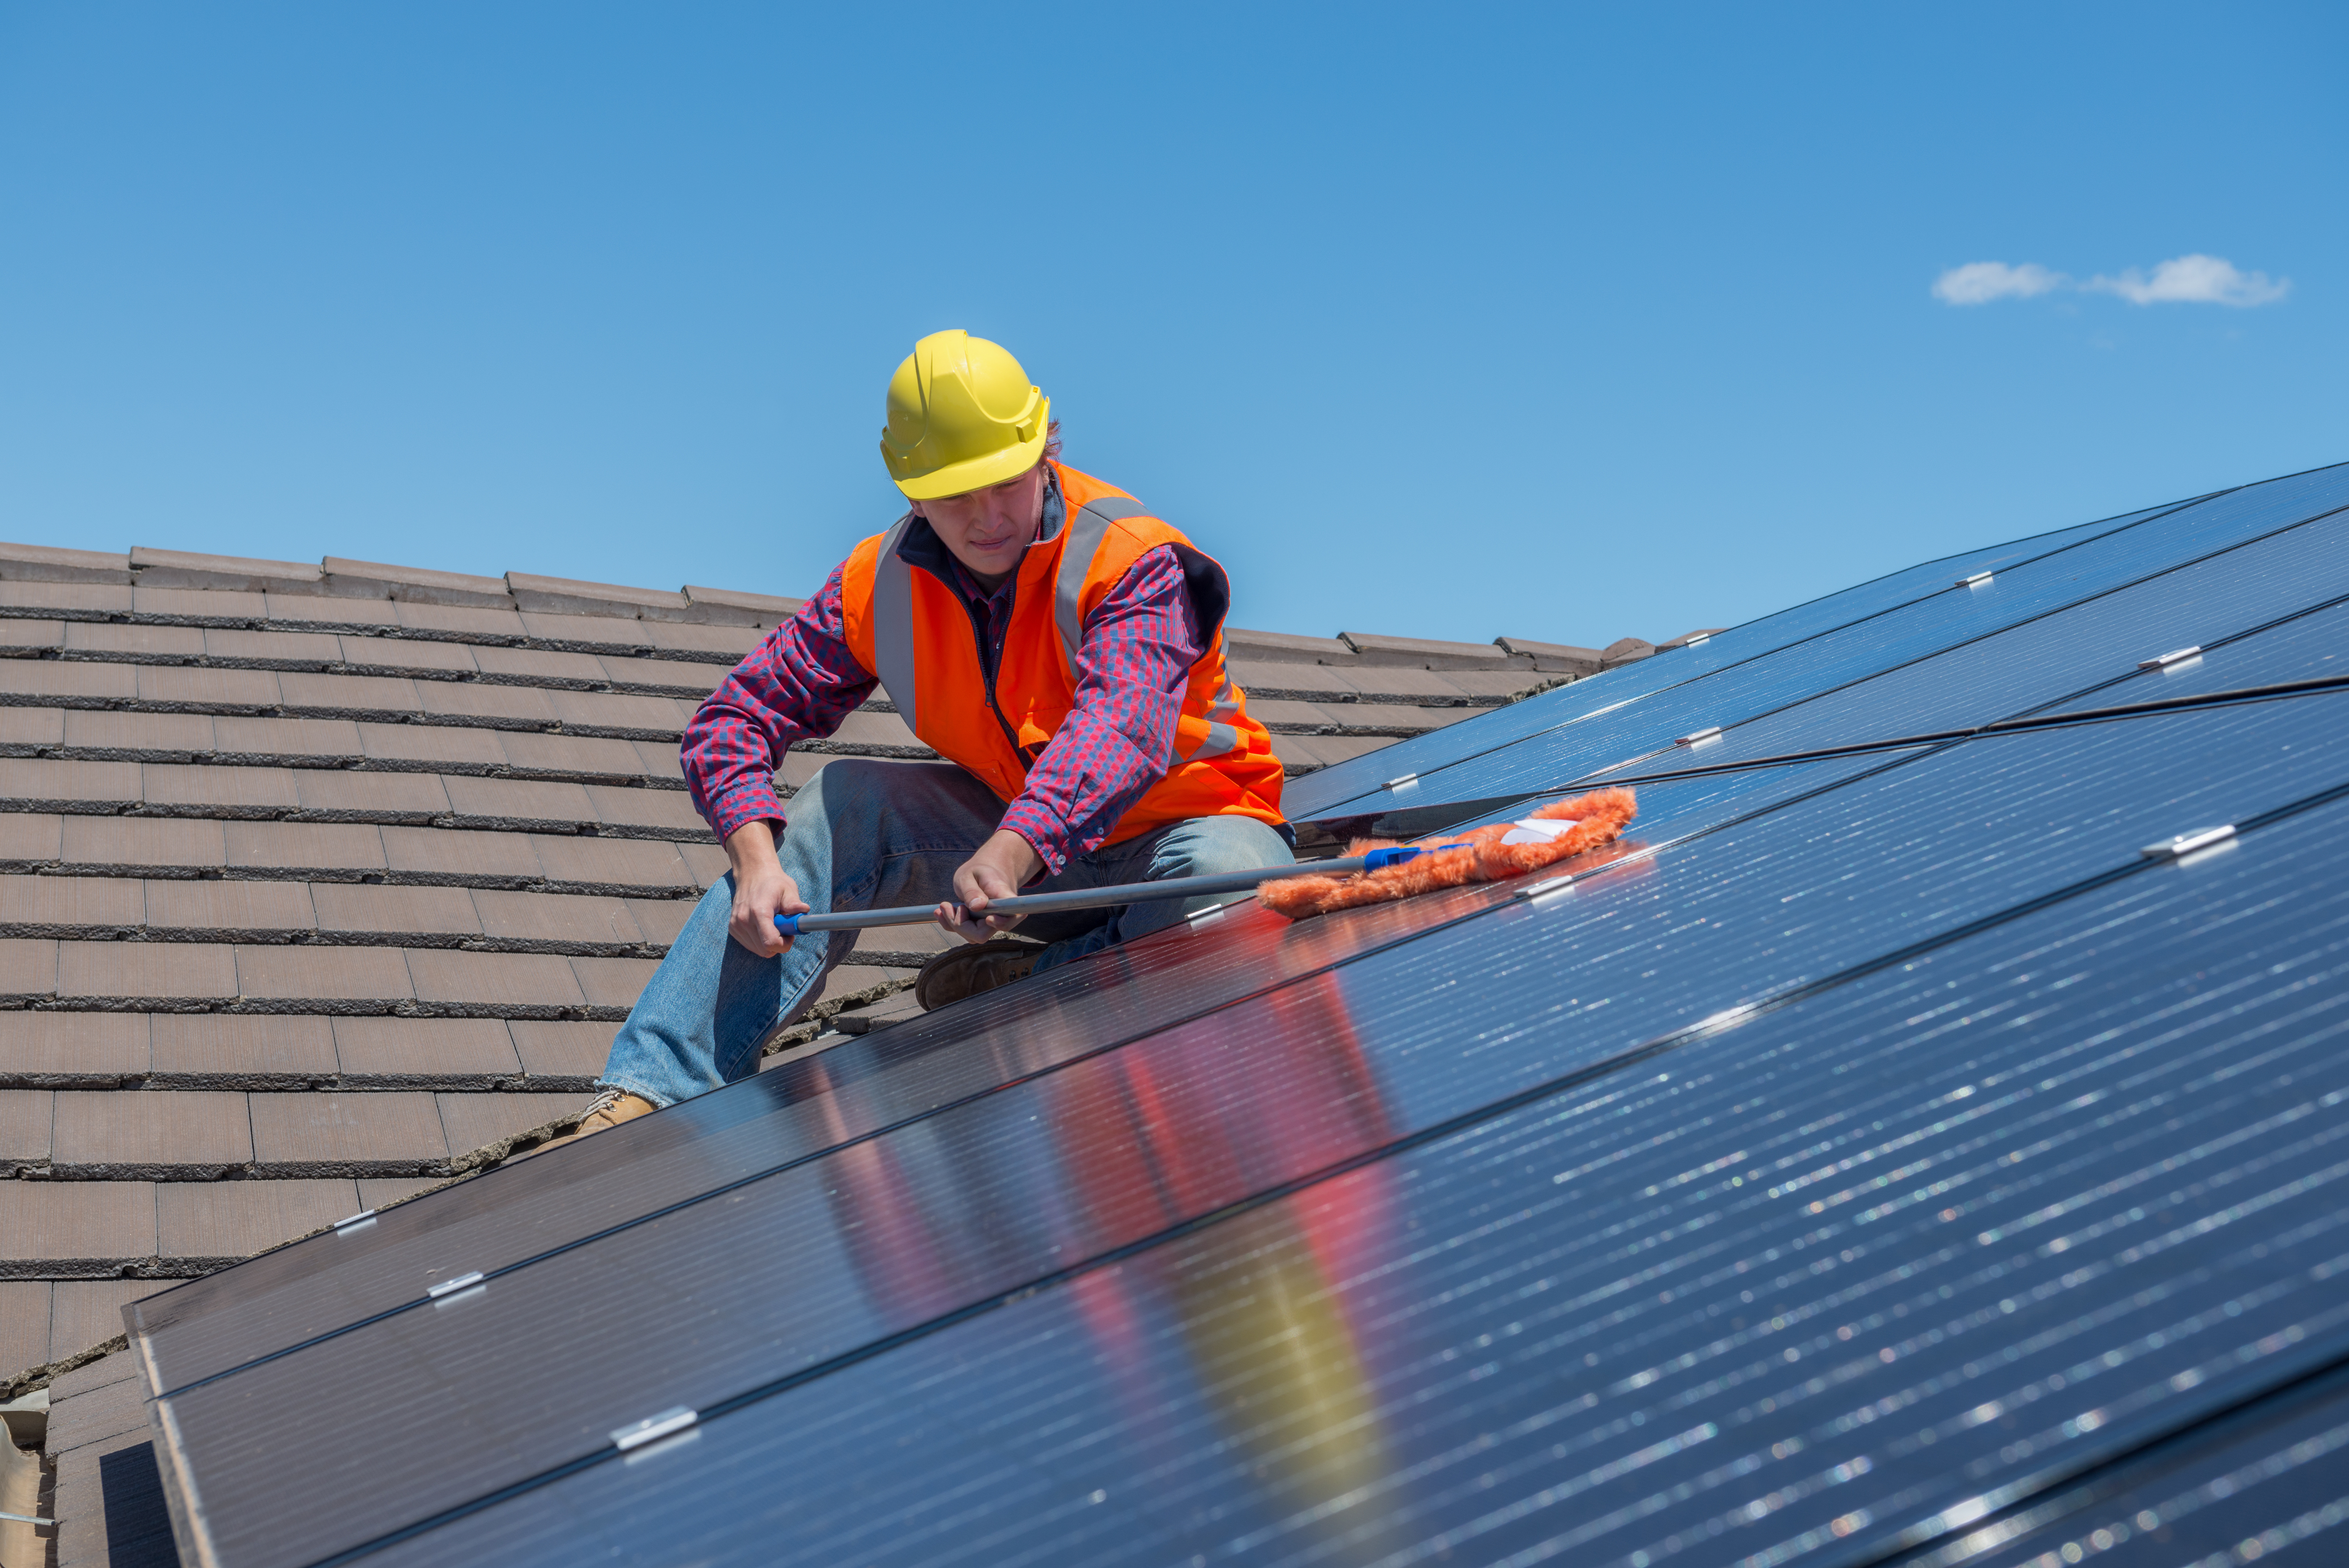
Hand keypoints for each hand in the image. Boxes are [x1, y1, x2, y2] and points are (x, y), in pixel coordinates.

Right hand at [723, 820, 808, 956]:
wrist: (752, 875)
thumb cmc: (773, 883)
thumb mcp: (788, 889)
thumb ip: (794, 903)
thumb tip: (804, 910)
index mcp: (758, 911)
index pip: (770, 943)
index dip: (784, 944)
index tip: (790, 935)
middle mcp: (744, 920)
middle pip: (765, 950)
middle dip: (779, 943)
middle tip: (784, 928)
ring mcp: (736, 925)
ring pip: (758, 950)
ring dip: (769, 942)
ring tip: (774, 924)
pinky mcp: (733, 928)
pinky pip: (751, 945)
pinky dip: (760, 941)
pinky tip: (763, 926)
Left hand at [938, 829, 1044, 942]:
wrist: (987, 872)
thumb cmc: (980, 872)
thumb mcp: (969, 874)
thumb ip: (971, 890)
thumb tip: (977, 906)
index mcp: (1004, 898)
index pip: (1012, 917)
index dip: (1001, 923)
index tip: (987, 918)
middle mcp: (1000, 915)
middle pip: (983, 934)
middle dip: (961, 925)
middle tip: (947, 905)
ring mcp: (991, 924)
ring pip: (972, 936)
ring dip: (954, 923)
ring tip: (945, 905)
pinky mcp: (980, 927)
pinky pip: (965, 934)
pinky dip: (950, 924)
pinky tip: (943, 911)